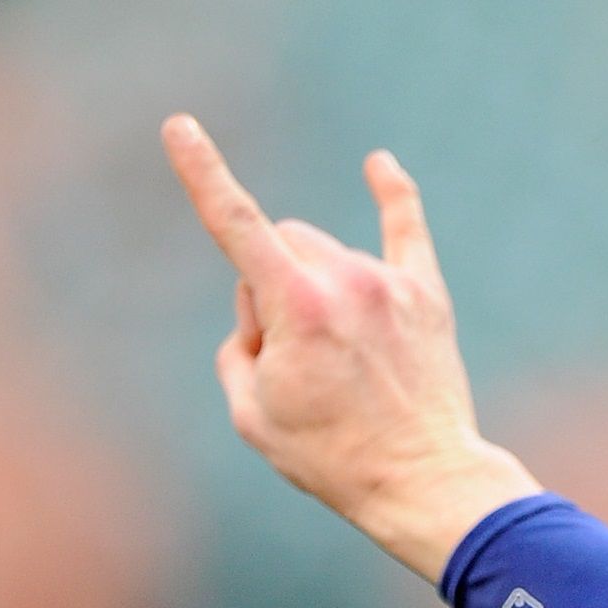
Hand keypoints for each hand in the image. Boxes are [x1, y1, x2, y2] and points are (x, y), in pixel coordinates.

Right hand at [162, 114, 540, 581]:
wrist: (424, 481)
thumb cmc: (332, 457)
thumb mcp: (252, 411)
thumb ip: (240, 344)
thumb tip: (262, 311)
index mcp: (297, 306)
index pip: (235, 222)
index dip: (202, 172)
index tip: (180, 126)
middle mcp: (347, 281)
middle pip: (282, 244)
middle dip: (270, 285)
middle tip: (291, 356)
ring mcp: (390, 284)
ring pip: (328, 256)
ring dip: (317, 290)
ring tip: (343, 363)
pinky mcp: (427, 297)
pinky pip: (407, 230)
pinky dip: (394, 195)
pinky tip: (380, 165)